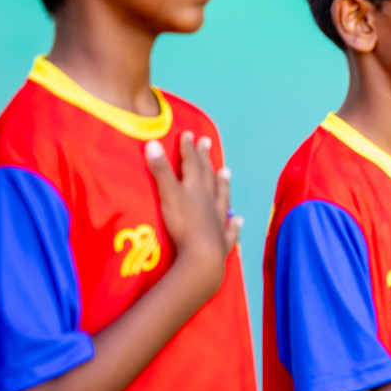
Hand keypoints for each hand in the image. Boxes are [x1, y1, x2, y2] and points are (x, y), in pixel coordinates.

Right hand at [145, 133, 230, 291]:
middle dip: (205, 159)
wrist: (202, 256)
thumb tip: (152, 142)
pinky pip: (230, 231)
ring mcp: (218, 221)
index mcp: (196, 189)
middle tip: (207, 142)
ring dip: (223, 185)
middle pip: (208, 176)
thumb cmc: (183, 225)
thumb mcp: (168, 195)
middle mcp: (210, 202)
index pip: (192, 164)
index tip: (189, 134)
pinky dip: (234, 224)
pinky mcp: (222, 242)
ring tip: (226, 171)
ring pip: (222, 198)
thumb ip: (160, 170)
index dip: (188, 149)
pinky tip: (238, 220)